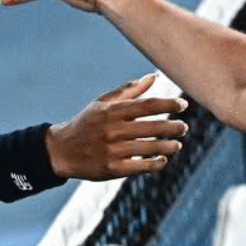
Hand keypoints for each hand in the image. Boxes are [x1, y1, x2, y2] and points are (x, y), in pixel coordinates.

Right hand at [48, 73, 187, 179]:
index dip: (168, 104)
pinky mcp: (111, 169)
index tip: (183, 105)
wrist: (61, 151)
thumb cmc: (87, 124)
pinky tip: (162, 159)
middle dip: (172, 127)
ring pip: (148, 148)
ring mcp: (111, 150)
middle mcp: (112, 130)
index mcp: (111, 111)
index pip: (147, 105)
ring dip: (167, 146)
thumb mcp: (102, 104)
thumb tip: (154, 77)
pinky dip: (154, 163)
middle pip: (151, 127)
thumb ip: (129, 91)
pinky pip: (139, 166)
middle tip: (183, 128)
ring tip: (177, 144)